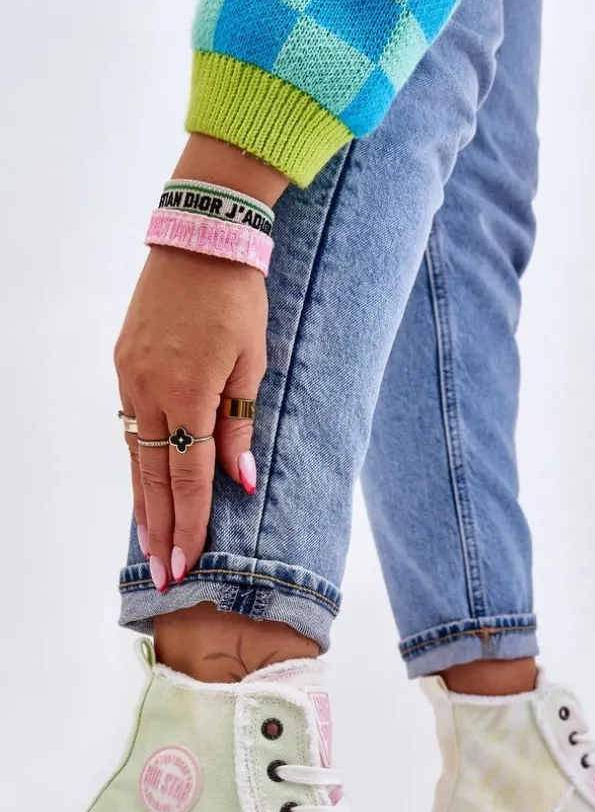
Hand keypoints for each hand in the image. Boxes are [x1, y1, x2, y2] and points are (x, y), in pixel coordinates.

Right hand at [115, 134, 287, 590]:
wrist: (200, 236)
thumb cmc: (237, 299)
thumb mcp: (252, 363)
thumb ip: (239, 425)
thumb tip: (239, 481)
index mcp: (189, 393)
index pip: (187, 477)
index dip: (189, 525)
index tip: (186, 564)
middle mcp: (150, 391)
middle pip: (152, 477)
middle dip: (160, 530)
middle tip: (164, 575)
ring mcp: (131, 378)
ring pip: (134, 456)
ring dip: (143, 503)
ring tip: (150, 544)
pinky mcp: (124, 364)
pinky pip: (130, 427)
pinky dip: (136, 463)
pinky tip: (142, 488)